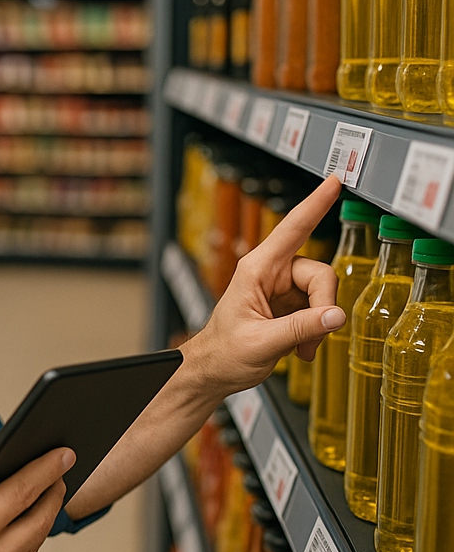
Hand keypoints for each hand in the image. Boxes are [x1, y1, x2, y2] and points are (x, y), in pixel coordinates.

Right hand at [0, 436, 73, 551]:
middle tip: (61, 471)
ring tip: (47, 491)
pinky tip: (24, 520)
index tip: (64, 454)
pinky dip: (26, 540)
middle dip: (53, 493)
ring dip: (43, 517)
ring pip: (32, 546)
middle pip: (37, 522)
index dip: (46, 470)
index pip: (21, 494)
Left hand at [188, 175, 344, 398]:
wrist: (214, 370)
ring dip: (318, 325)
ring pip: (323, 295)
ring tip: (300, 347)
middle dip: (322, 308)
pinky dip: (315, 332)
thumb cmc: (223, 352)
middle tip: (311, 339)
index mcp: (256, 270)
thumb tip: (336, 315)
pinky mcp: (290, 305)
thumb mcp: (262, 342)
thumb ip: (302, 328)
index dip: (315, 204)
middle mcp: (271, 273)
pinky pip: (318, 310)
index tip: (333, 182)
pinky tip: (300, 348)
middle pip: (320, 274)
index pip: (292, 229)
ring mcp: (282, 288)